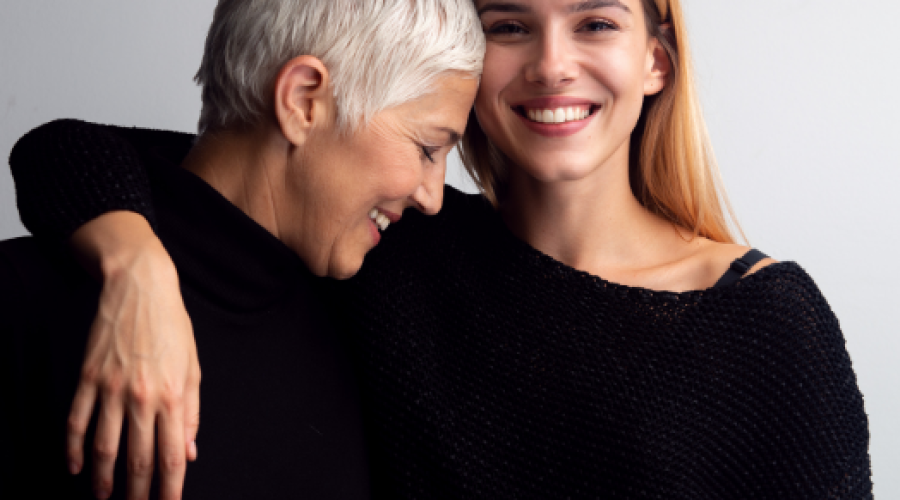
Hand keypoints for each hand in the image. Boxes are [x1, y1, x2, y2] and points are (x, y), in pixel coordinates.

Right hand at [67, 212, 200, 499]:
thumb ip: (191, 414)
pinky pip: (77, 421)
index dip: (169, 489)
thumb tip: (189, 452)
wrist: (140, 288)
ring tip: (104, 496)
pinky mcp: (88, 378)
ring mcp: (111, 389)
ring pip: (104, 447)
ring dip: (103, 478)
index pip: (171, 456)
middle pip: (138, 459)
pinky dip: (73, 449)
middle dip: (137, 492)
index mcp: (173, 396)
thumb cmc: (172, 327)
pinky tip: (75, 467)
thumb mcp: (193, 368)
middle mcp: (142, 397)